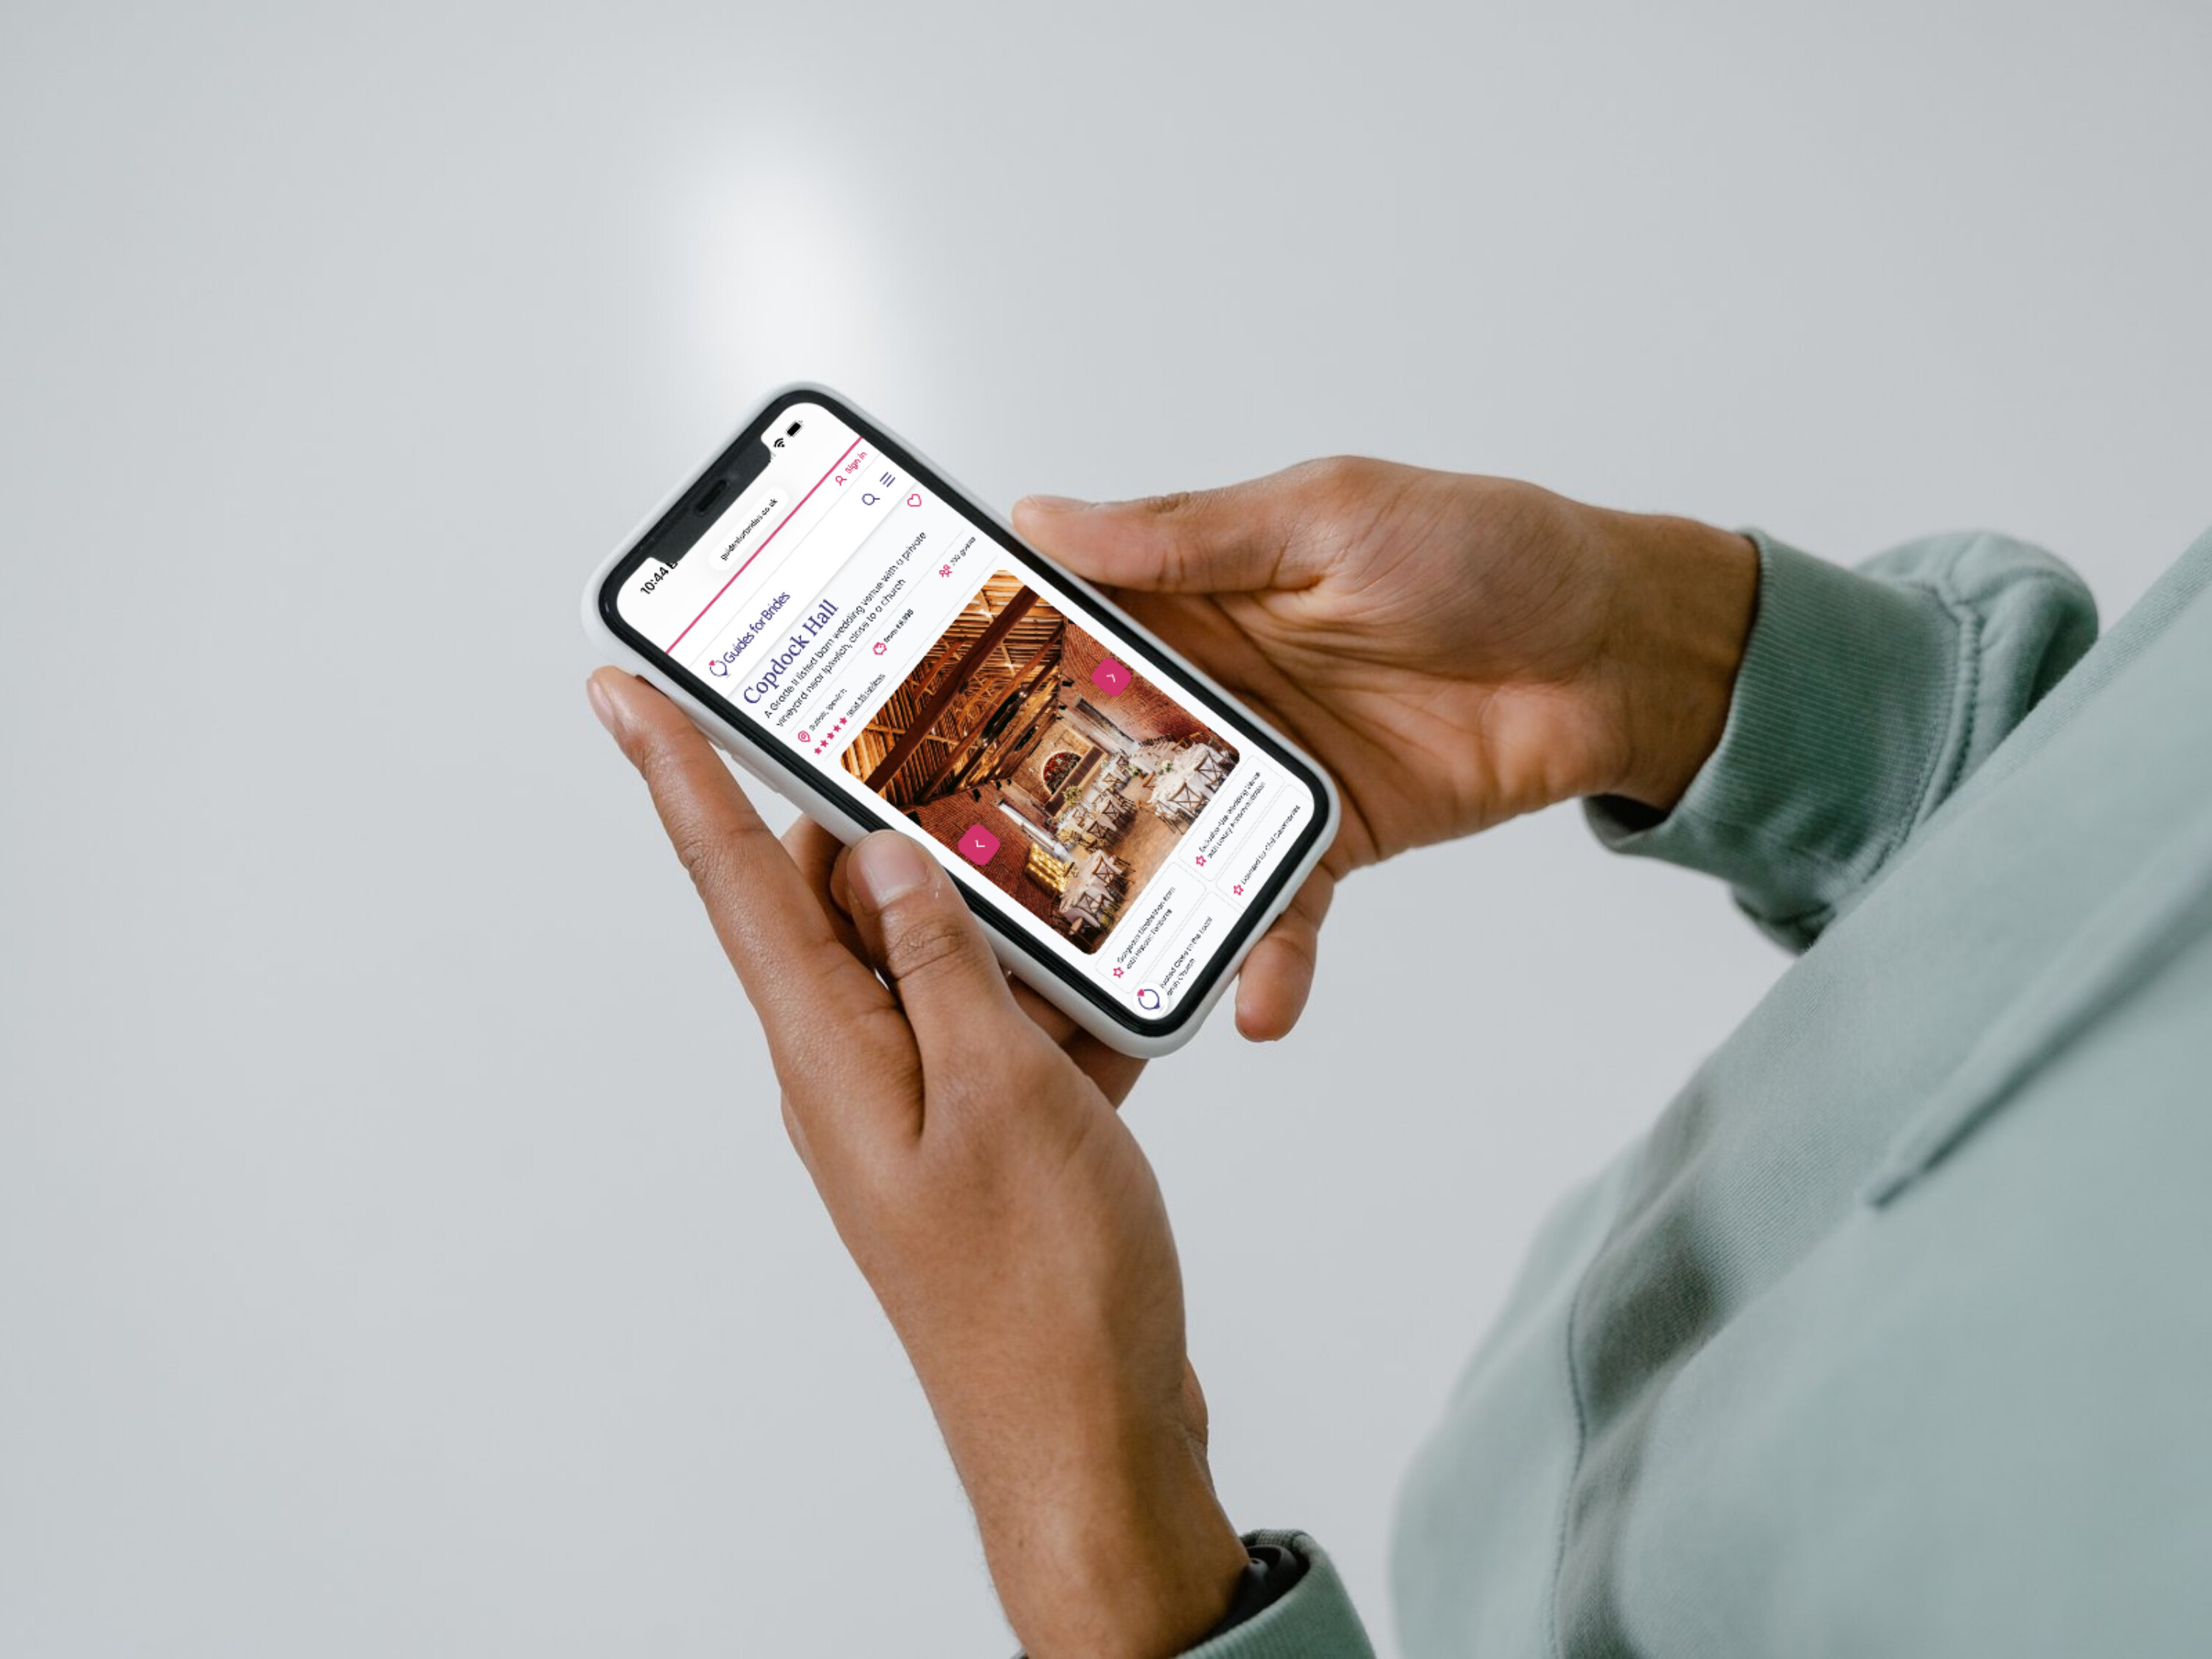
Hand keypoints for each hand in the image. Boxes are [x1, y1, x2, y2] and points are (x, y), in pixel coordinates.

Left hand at [587, 669, 1250, 1658]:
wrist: (1090, 1435)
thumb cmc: (1042, 1291)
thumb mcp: (1004, 1095)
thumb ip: (946, 965)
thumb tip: (885, 857)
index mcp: (831, 1052)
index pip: (739, 881)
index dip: (678, 775)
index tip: (621, 691)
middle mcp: (854, 1067)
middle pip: (846, 903)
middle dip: (895, 820)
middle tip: (943, 735)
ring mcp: (919, 1103)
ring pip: (941, 961)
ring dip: (1004, 920)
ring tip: (1075, 872)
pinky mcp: (980, 1136)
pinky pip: (1002, 1029)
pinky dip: (1058, 1001)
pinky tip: (1127, 983)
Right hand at [1016, 463, 1757, 1034]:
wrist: (1618, 651)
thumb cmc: (1486, 550)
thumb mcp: (1328, 519)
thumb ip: (1190, 536)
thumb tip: (1046, 518)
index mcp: (1194, 594)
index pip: (1062, 629)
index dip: (986, 666)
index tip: (903, 717)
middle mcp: (1210, 691)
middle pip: (1089, 759)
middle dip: (1026, 815)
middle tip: (959, 882)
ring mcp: (1264, 775)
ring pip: (1164, 848)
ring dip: (1127, 905)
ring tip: (1086, 973)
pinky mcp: (1327, 842)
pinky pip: (1276, 910)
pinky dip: (1266, 961)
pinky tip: (1253, 1006)